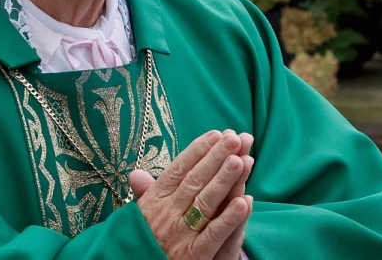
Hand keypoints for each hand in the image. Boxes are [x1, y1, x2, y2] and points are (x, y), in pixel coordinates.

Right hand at [129, 130, 253, 259]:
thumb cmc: (145, 241)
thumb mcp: (140, 215)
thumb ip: (144, 193)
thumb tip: (136, 173)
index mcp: (155, 200)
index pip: (179, 169)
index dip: (198, 151)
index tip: (216, 134)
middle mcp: (167, 214)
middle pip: (195, 181)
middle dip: (216, 157)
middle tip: (235, 138)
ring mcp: (181, 234)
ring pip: (205, 203)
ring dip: (224, 181)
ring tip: (241, 160)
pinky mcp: (194, 256)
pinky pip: (214, 234)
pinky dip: (229, 218)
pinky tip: (245, 202)